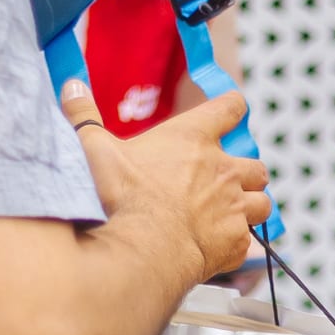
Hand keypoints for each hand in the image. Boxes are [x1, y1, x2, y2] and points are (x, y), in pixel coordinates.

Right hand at [80, 87, 269, 283]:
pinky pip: (248, 242)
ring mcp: (234, 208)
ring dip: (250, 207)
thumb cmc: (122, 196)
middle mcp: (223, 170)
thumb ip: (84, 116)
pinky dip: (237, 244)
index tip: (231, 109)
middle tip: (225, 182)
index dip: (232, 107)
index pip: (230, 108)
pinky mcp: (236, 243)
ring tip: (230, 215)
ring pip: (262, 203)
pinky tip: (217, 248)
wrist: (143, 248)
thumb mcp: (95, 149)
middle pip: (256, 165)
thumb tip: (71, 86)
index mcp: (194, 138)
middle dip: (246, 173)